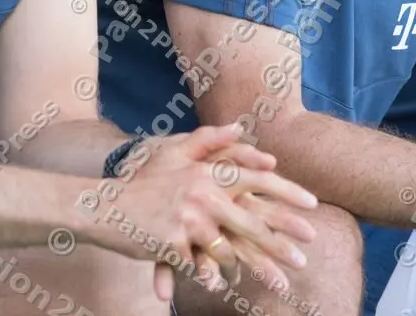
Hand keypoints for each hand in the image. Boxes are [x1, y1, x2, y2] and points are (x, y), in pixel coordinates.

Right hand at [95, 123, 317, 300]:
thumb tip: (241, 127)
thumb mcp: (174, 152)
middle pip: (251, 221)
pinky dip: (208, 277)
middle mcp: (201, 194)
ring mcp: (186, 220)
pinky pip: (198, 266)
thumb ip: (210, 140)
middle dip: (280, 241)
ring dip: (243, 266)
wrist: (102, 204)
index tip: (312, 204)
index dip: (287, 191)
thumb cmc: (141, 179)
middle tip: (304, 255)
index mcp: (207, 172)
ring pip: (226, 250)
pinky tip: (221, 288)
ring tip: (273, 281)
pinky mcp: (171, 243)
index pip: (256, 179)